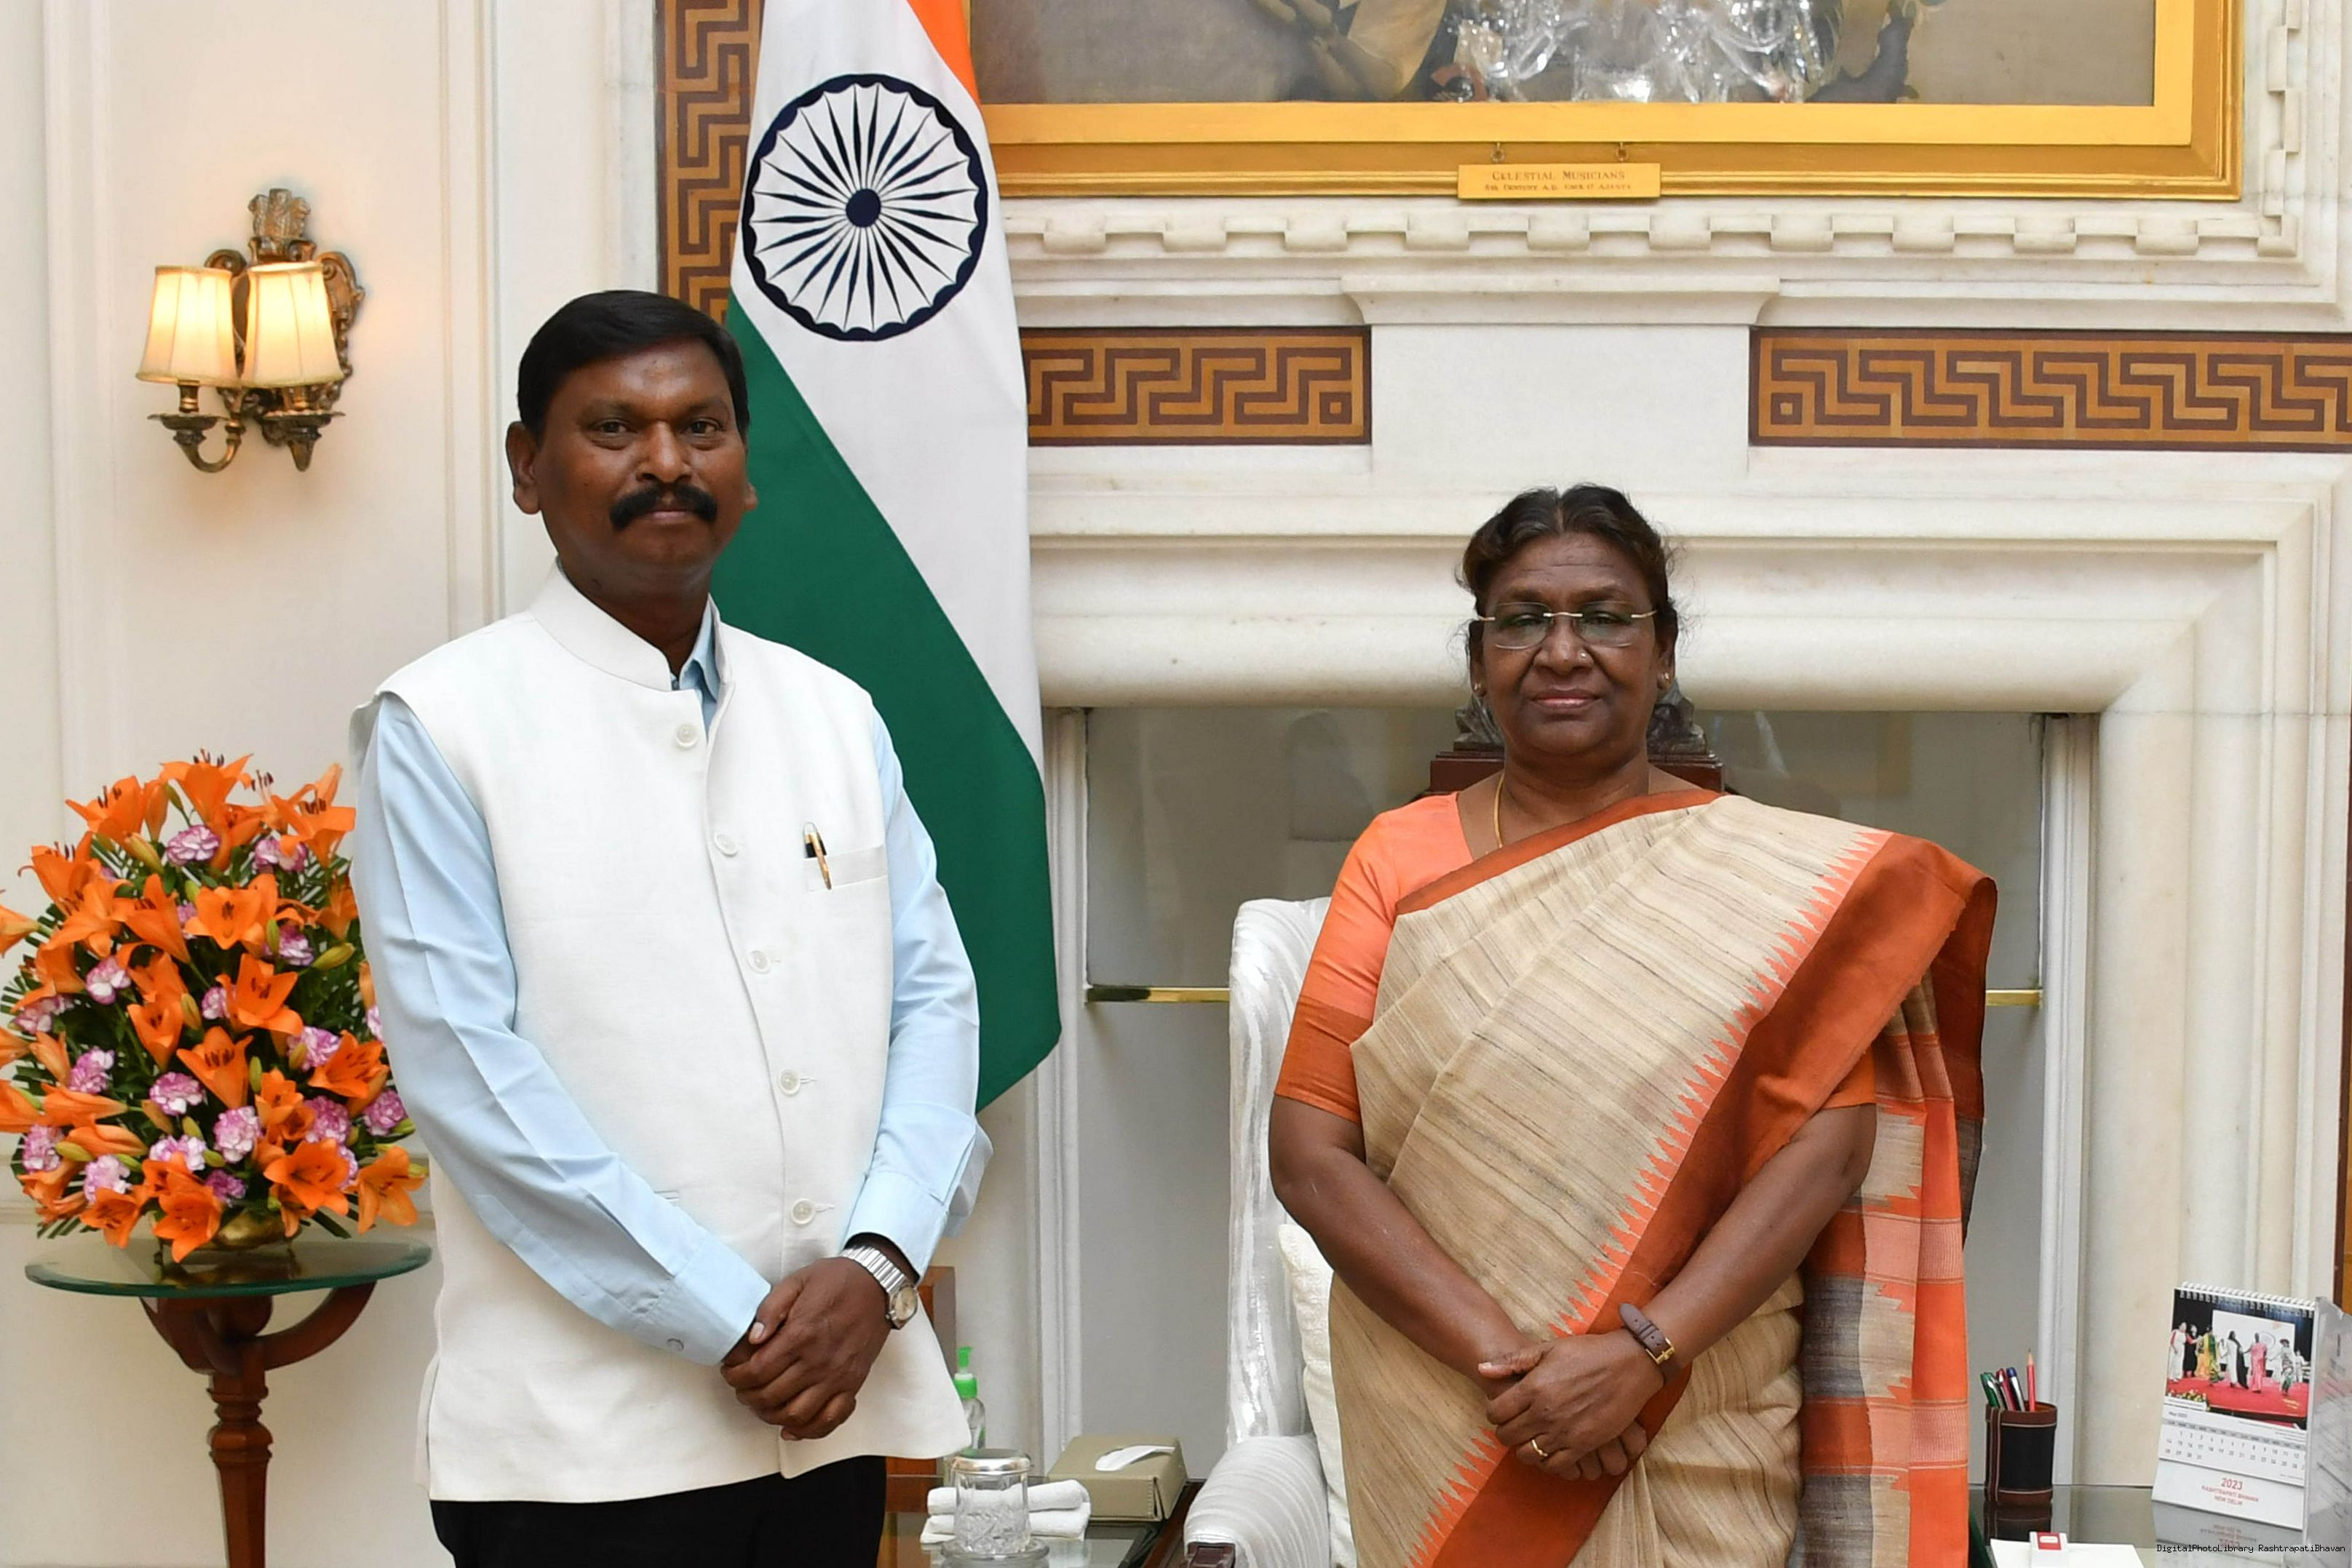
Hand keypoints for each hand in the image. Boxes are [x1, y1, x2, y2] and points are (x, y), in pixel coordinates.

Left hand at [720, 1259, 888, 1438]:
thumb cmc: (837, 1281)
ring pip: (796, 1415)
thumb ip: (771, 1308)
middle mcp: (818, 1361)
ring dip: (771, 1415)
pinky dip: (808, 1430)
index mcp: (801, 1334)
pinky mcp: (853, 1384)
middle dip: (747, 1396)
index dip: (736, 1376)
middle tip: (742, 1388)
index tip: (730, 1372)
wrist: (879, 1285)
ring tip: (762, 1404)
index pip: (757, 1371)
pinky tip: (792, 1427)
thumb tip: (753, 1338)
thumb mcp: (798, 1281)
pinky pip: (829, 1419)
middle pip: (771, 1396)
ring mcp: (837, 1377)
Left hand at [1479, 1333, 1661, 1478]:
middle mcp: (1545, 1412)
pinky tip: (1548, 1451)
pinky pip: (1555, 1465)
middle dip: (1505, 1432)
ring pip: (1528, 1454)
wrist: (1630, 1364)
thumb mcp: (1549, 1348)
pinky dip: (1547, 1462)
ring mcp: (1565, 1431)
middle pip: (1508, 1436)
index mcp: (1533, 1387)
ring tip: (1529, 1439)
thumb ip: (1514, 1361)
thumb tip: (1482, 1368)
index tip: (1501, 1411)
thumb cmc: (1588, 1352)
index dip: (1494, 1413)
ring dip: (1523, 1448)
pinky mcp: (1584, 1444)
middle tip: (1512, 1426)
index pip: (1496, 1413)